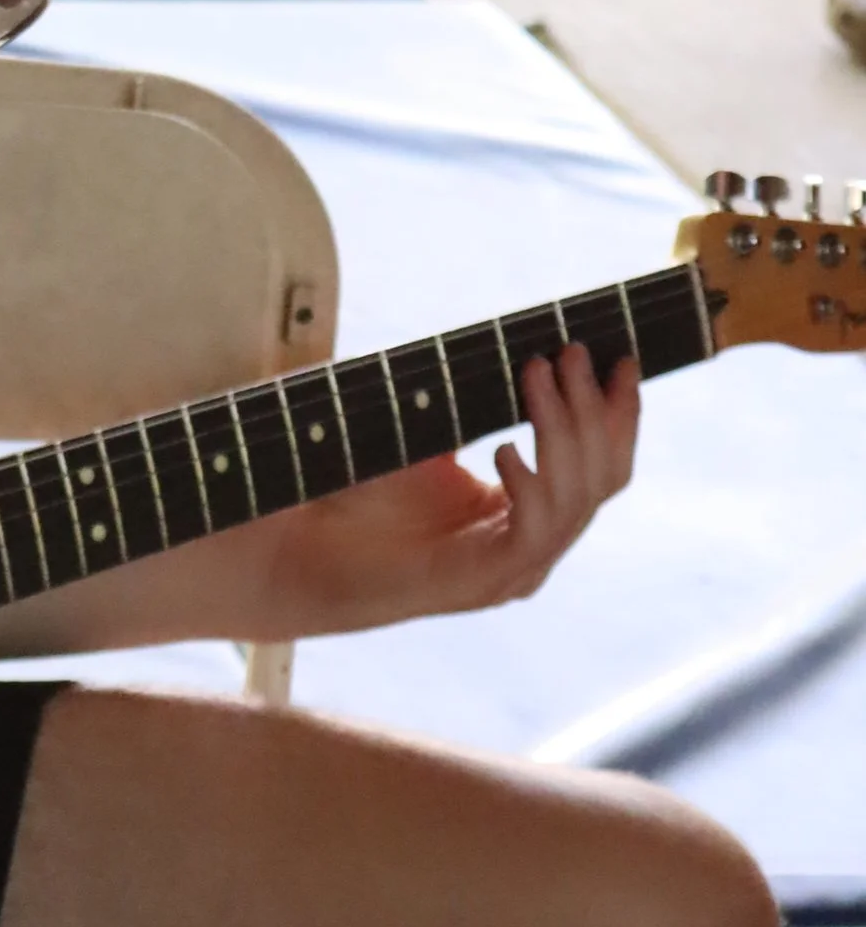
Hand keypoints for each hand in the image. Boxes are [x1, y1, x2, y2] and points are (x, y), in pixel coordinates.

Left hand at [263, 342, 639, 636]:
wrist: (306, 551)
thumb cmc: (360, 493)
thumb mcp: (429, 435)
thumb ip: (472, 403)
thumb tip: (514, 343)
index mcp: (531, 511)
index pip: (603, 463)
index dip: (619, 411)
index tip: (620, 357)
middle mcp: (535, 544)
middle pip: (604, 476)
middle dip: (592, 409)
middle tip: (571, 353)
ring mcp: (515, 569)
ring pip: (575, 498)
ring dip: (560, 429)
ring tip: (535, 375)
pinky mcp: (485, 583)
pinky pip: (534, 531)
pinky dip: (530, 486)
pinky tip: (507, 449)